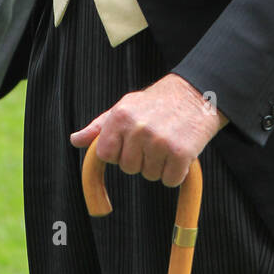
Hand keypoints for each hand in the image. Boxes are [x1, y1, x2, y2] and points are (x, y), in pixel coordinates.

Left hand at [70, 73, 227, 187]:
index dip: (119, 153)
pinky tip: (181, 152)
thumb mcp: (125, 106)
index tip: (132, 142)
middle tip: (155, 138)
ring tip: (169, 141)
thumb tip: (75, 140)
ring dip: (160, 165)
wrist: (197, 93)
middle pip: (129, 168)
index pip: (106, 156)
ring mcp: (159, 141)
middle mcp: (138, 129)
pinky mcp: (180, 153)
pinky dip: (177, 173)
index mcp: (120, 117)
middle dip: (142, 159)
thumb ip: (100, 126)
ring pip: (150, 175)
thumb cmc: (158, 102)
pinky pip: (170, 180)